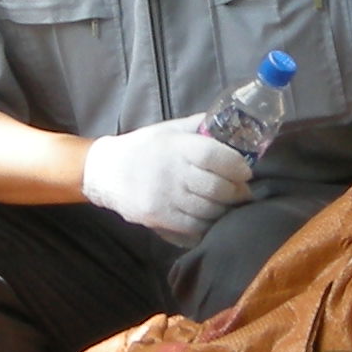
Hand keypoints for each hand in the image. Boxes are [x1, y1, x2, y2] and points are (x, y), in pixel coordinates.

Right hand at [81, 119, 252, 239]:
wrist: (105, 172)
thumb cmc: (142, 148)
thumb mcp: (168, 130)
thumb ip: (198, 127)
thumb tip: (231, 124)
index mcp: (176, 146)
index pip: (215, 156)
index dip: (237, 166)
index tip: (246, 171)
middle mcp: (172, 172)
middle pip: (217, 187)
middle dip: (237, 192)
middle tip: (243, 192)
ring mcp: (165, 198)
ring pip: (209, 210)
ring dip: (226, 210)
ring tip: (230, 205)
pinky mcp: (159, 217)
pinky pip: (194, 226)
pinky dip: (209, 224)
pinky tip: (212, 218)